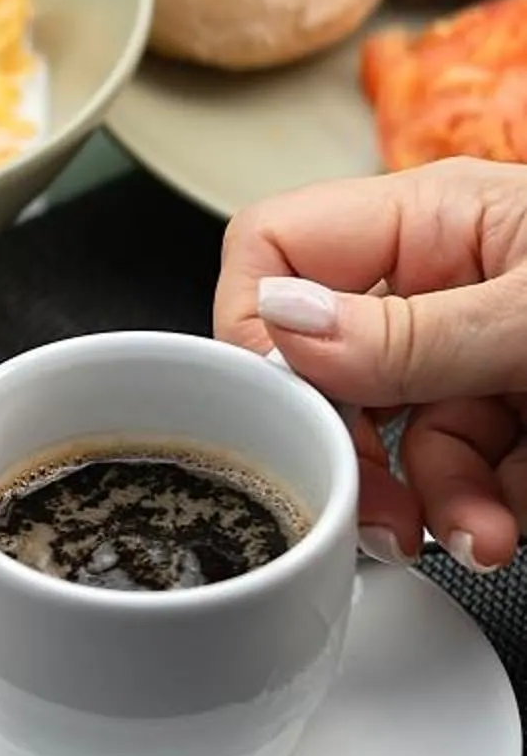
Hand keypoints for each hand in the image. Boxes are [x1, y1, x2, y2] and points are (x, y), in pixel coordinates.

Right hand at [215, 158, 526, 571]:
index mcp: (436, 218)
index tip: (282, 409)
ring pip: (405, 438)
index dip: (256, 327)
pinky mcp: (525, 413)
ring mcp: (487, 349)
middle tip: (376, 512)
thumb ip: (415, 332)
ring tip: (485, 537)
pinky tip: (514, 524)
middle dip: (353, 448)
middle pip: (333, 364)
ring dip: (437, 502)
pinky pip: (471, 472)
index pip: (279, 247)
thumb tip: (278, 326)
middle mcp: (450, 280)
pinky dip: (492, 511)